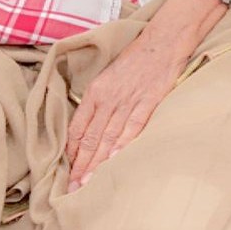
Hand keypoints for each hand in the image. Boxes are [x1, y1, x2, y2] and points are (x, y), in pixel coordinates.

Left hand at [64, 0, 224, 192]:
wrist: (165, 39)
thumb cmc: (138, 56)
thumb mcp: (110, 75)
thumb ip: (100, 100)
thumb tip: (91, 126)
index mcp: (96, 91)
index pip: (78, 128)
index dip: (71, 153)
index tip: (66, 173)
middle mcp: (108, 98)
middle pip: (91, 138)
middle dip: (80, 166)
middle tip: (71, 190)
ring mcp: (128, 100)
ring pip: (108, 137)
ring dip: (97, 163)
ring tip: (88, 184)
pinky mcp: (149, 101)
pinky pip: (132, 128)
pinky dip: (122, 146)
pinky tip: (114, 163)